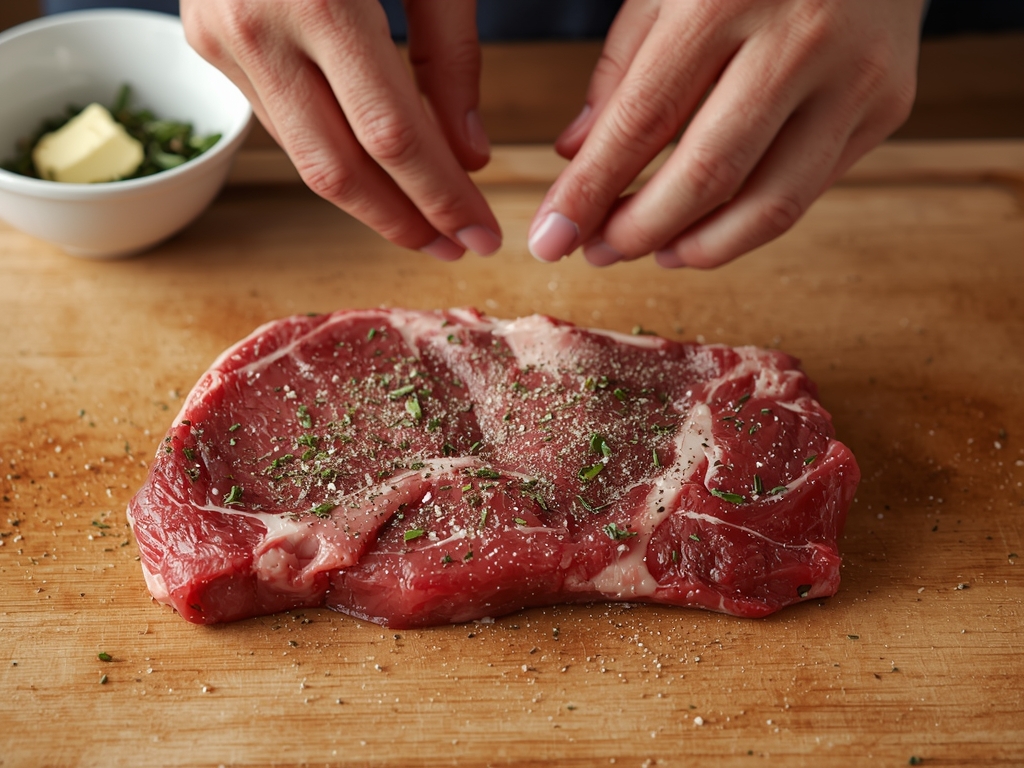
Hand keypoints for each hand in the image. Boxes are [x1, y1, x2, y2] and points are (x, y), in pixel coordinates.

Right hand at [181, 0, 501, 259]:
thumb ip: (452, 55)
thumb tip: (471, 155)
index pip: (394, 137)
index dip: (442, 197)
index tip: (483, 236)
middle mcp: (255, 27)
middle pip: (339, 168)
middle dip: (405, 221)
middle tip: (456, 251)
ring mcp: (219, 39)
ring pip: (305, 157)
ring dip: (371, 202)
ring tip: (427, 226)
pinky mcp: (208, 44)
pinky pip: (284, 124)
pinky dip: (337, 156)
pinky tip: (381, 176)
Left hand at [528, 0, 925, 267]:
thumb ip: (621, 68)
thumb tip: (576, 158)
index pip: (641, 120)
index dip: (590, 192)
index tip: (550, 238)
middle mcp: (800, 37)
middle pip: (707, 175)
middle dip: (638, 232)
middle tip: (597, 253)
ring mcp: (856, 76)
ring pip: (769, 204)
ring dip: (698, 247)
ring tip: (652, 253)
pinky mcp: (888, 105)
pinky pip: (808, 190)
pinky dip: (748, 225)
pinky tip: (706, 229)